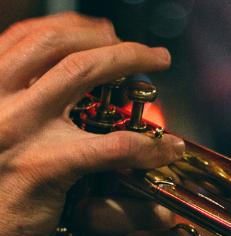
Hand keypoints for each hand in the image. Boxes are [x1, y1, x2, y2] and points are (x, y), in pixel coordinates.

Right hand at [0, 12, 184, 235]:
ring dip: (128, 61)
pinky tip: (169, 148)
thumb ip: (22, 109)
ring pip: (79, 74)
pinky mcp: (43, 168)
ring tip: (159, 62)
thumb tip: (61, 83)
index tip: (105, 31)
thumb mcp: (0, 139)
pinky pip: (109, 146)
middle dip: (108, 40)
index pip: (24, 38)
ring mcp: (14, 131)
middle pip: (54, 46)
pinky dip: (147, 144)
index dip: (70, 28)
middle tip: (147, 51)